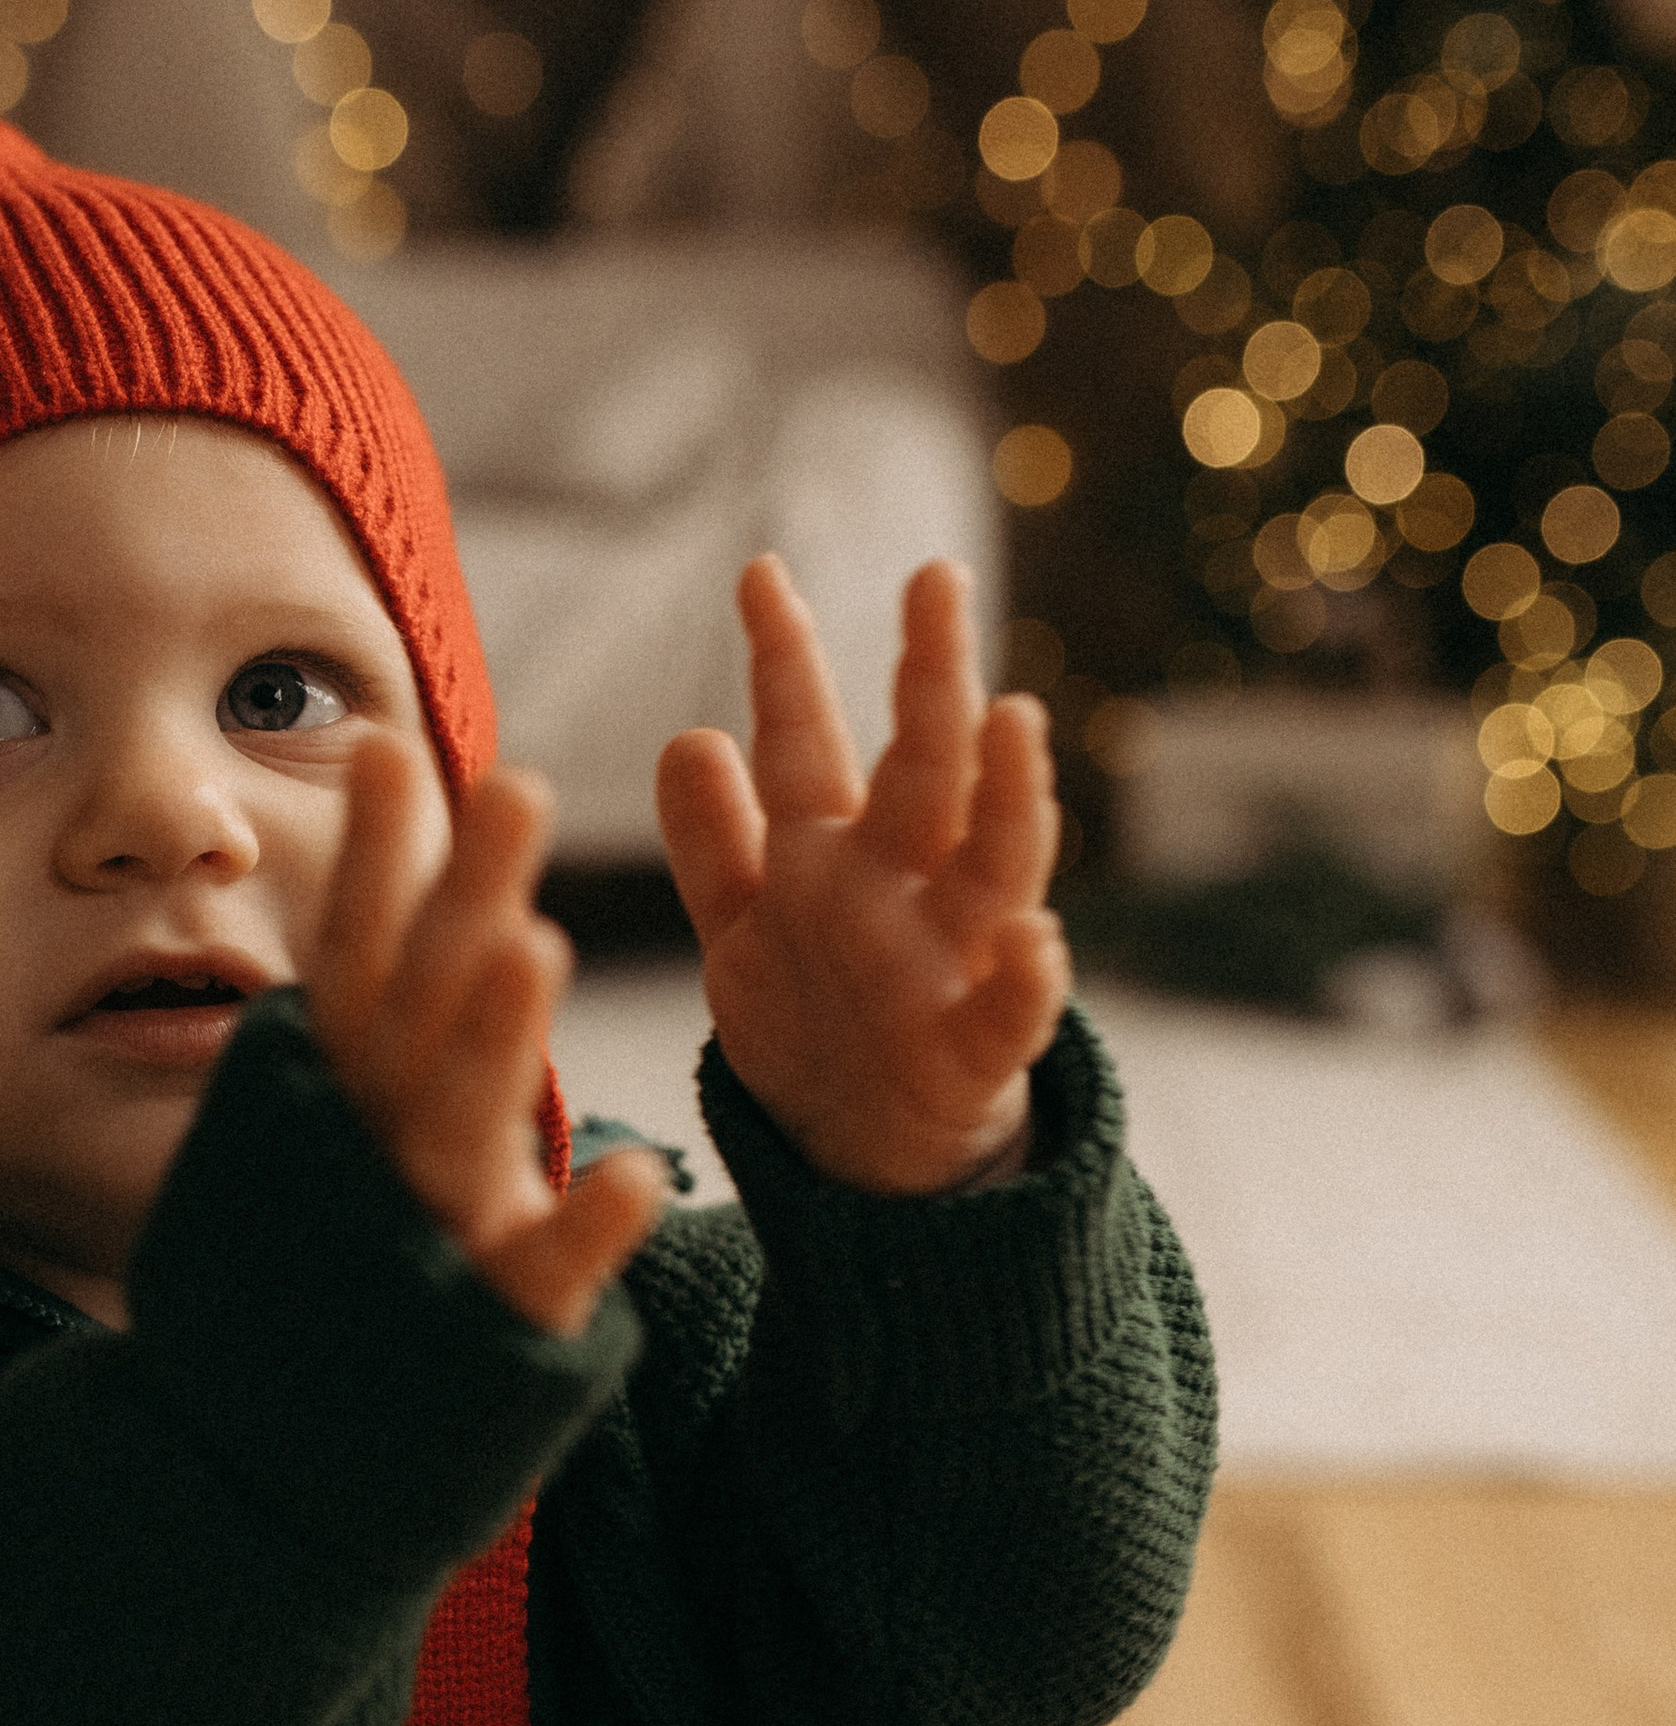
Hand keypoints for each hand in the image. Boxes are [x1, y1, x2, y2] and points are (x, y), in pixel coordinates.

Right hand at [307, 737, 667, 1335]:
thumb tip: (386, 764)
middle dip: (456, 900)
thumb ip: (389, 937)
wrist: (299, 1440)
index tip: (385, 745)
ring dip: (491, 1036)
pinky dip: (585, 1227)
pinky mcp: (491, 1323)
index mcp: (346, 1081)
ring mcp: (423, 1229)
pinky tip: (639, 1174)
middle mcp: (371, 1141)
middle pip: (410, 1010)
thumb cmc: (364, 1214)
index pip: (355, 953)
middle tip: (517, 789)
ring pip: (453, 1123)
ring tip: (541, 943)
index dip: (369, 855)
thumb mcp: (369, 1071)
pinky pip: (538, 1271)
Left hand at [656, 556, 1068, 1195]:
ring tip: (1011, 720)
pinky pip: (1013, 1014)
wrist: (869, 1153)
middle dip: (929, 680)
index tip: (757, 571)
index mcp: (830, 851)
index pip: (806, 739)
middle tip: (934, 581)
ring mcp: (946, 965)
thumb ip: (716, 839)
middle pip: (919, 773)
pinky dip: (1031, 979)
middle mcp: (898, 888)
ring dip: (1004, 797)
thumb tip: (688, 735)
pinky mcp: (975, 1054)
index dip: (783, 660)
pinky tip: (1036, 941)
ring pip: (989, 867)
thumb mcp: (742, 928)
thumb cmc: (816, 1021)